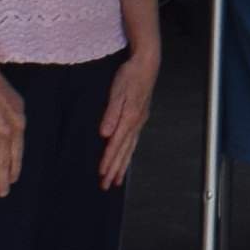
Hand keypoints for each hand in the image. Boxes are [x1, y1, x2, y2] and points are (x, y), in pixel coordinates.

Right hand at [0, 57, 26, 194]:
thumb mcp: (17, 104)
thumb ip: (17, 121)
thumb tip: (18, 134)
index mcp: (18, 126)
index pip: (17, 154)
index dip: (14, 169)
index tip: (12, 180)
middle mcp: (5, 133)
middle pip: (4, 162)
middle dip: (3, 180)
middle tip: (2, 193)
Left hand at [100, 38, 162, 186]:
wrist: (147, 63)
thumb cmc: (130, 75)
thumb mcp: (117, 92)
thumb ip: (111, 114)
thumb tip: (104, 134)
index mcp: (129, 119)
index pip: (116, 145)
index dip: (108, 160)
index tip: (101, 174)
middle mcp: (136, 123)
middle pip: (124, 151)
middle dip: (115, 169)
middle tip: (106, 186)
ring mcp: (139, 121)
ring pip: (130, 148)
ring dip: (122, 165)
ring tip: (117, 179)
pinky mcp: (140, 117)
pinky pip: (133, 141)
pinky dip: (129, 153)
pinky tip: (126, 157)